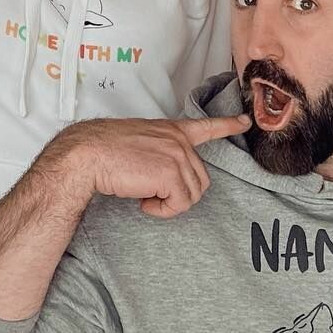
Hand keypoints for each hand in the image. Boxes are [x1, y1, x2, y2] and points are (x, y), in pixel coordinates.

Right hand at [41, 114, 249, 219]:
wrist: (88, 154)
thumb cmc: (104, 151)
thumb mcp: (139, 143)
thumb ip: (159, 153)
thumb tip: (161, 175)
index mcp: (170, 130)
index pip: (206, 126)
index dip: (227, 125)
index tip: (245, 122)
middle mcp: (179, 141)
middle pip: (200, 180)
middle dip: (178, 193)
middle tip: (149, 190)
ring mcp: (177, 155)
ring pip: (192, 195)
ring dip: (168, 202)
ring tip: (143, 193)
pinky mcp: (171, 174)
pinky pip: (179, 204)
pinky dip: (161, 210)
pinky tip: (142, 200)